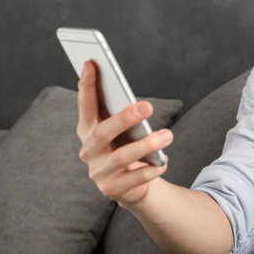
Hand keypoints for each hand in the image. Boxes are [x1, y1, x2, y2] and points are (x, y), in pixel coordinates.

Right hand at [75, 60, 171, 207]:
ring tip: (168, 135)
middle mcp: (88, 151)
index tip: (90, 63)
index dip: (86, 86)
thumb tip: (129, 93)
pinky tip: (163, 162)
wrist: (130, 185)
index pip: (84, 106)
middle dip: (124, 118)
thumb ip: (119, 111)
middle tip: (148, 106)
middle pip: (102, 132)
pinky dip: (150, 170)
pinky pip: (134, 180)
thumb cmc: (126, 145)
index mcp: (87, 130)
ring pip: (121, 157)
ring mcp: (98, 172)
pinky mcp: (111, 190)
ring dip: (146, 145)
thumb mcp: (122, 129)